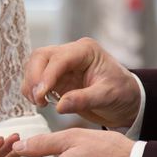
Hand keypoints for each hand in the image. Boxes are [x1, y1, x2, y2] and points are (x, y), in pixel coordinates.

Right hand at [23, 38, 140, 127]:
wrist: (126, 100)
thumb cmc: (122, 93)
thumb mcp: (108, 96)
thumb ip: (84, 99)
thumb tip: (59, 106)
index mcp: (86, 50)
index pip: (59, 58)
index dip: (46, 76)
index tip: (41, 94)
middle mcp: (71, 53)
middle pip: (40, 57)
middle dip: (35, 78)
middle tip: (38, 100)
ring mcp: (61, 64)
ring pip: (34, 66)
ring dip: (31, 85)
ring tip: (39, 103)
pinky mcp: (56, 77)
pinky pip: (36, 79)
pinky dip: (32, 90)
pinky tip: (41, 102)